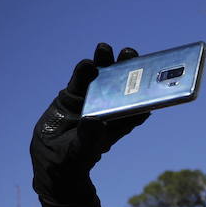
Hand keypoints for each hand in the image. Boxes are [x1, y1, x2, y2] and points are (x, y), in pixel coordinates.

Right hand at [31, 43, 149, 204]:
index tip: (153, 76)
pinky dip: (83, 71)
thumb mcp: (83, 150)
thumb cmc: (76, 157)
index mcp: (121, 121)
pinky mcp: (74, 94)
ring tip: (105, 48)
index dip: (148, 90)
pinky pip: (80, 80)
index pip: (139, 103)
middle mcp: (109, 106)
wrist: (51, 156)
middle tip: (130, 53)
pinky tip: (87, 64)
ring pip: (102, 77)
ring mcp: (91, 98)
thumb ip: (88, 137)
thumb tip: (92, 121)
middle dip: (128, 67)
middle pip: (123, 84)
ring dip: (105, 63)